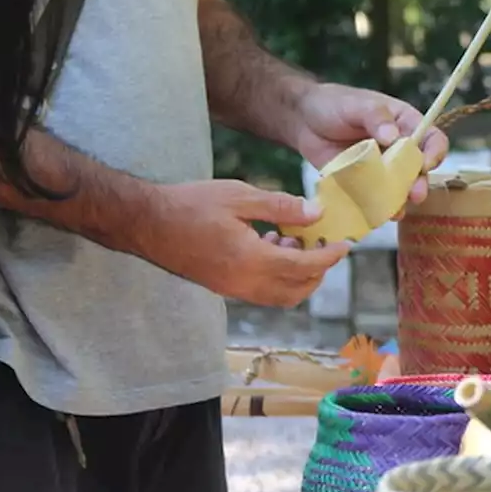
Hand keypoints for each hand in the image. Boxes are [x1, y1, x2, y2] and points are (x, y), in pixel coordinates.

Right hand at [143, 180, 349, 306]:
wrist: (146, 223)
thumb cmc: (190, 204)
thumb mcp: (239, 196)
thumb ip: (280, 207)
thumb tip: (317, 213)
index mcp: (252, 260)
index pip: (305, 266)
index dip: (329, 257)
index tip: (344, 244)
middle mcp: (245, 283)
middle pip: (298, 290)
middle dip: (318, 270)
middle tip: (320, 242)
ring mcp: (233, 289)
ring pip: (281, 296)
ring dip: (298, 275)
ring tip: (291, 238)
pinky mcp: (223, 287)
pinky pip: (263, 292)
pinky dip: (278, 277)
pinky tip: (269, 244)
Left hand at [291, 83, 449, 205]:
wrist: (303, 120)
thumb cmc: (334, 104)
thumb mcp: (356, 105)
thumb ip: (376, 116)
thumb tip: (393, 136)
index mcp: (405, 125)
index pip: (431, 139)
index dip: (434, 152)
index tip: (426, 164)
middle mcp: (398, 150)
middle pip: (419, 170)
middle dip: (420, 183)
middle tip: (415, 194)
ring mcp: (382, 169)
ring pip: (399, 189)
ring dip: (401, 200)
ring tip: (396, 210)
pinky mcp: (364, 184)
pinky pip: (376, 199)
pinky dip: (377, 208)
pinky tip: (376, 214)